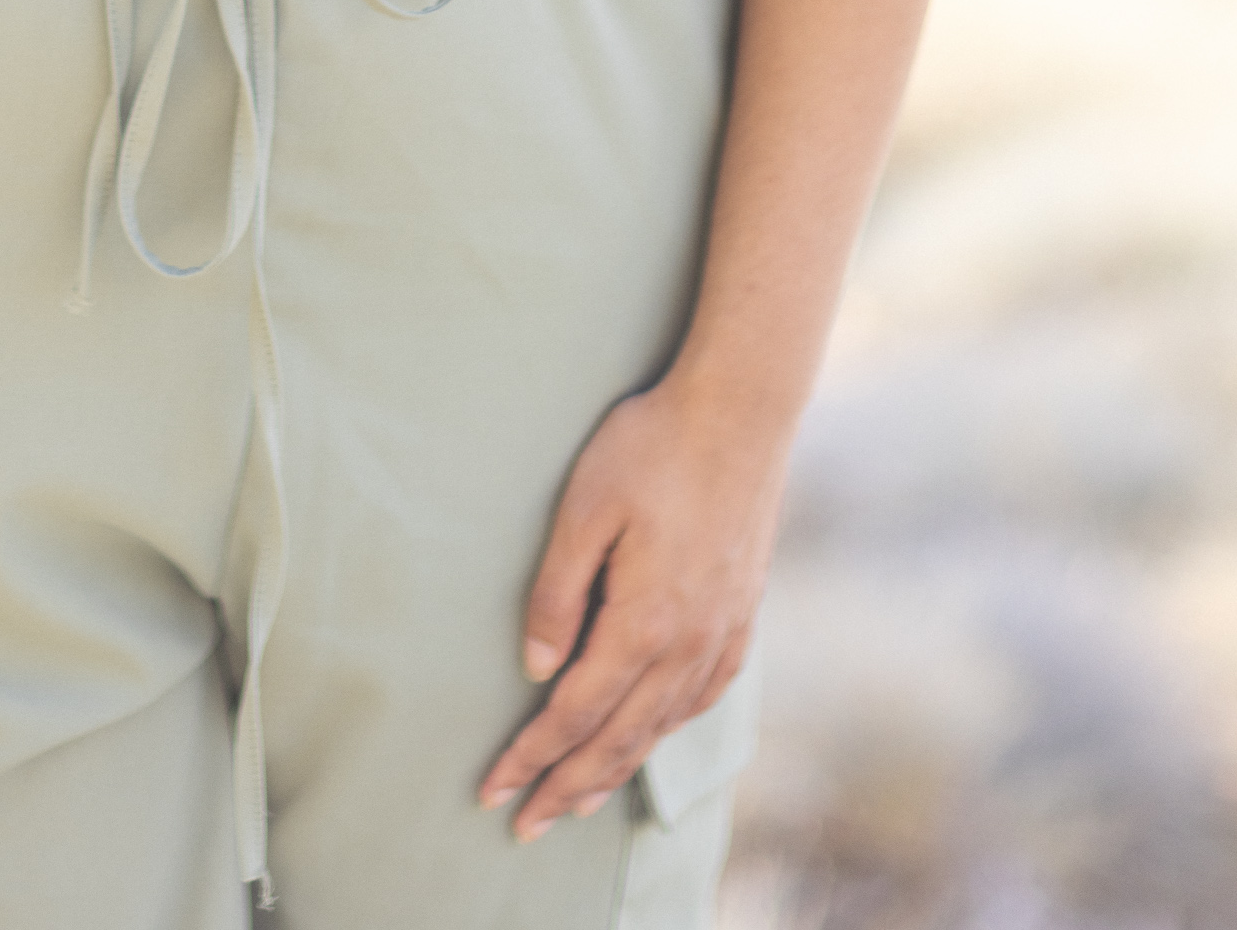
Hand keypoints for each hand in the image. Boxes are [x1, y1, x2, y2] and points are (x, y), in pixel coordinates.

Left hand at [479, 379, 784, 842]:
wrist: (739, 411)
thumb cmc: (651, 447)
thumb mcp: (583, 508)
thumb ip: (557, 592)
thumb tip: (536, 668)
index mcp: (643, 624)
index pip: (574, 714)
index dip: (531, 757)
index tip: (494, 789)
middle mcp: (687, 644)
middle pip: (618, 739)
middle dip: (567, 786)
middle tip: (526, 824)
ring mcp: (722, 633)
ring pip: (662, 726)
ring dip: (616, 769)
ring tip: (580, 799)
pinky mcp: (742, 614)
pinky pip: (702, 697)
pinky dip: (668, 729)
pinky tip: (653, 734)